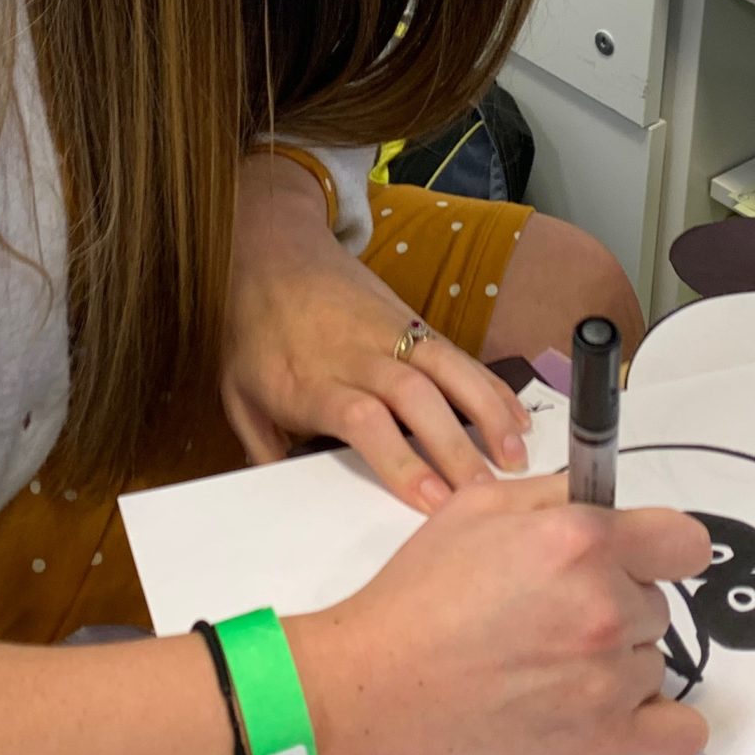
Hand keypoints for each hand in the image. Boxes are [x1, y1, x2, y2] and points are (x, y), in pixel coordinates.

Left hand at [222, 155, 528, 510]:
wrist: (272, 252)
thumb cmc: (254, 330)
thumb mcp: (236, 392)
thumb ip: (261, 448)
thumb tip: (279, 501)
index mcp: (311, 380)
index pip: (361, 418)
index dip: (399, 457)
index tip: (430, 500)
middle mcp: (358, 355)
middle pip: (414, 397)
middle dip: (454, 446)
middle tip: (484, 494)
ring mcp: (392, 333)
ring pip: (448, 368)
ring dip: (487, 413)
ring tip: (516, 458)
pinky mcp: (414, 321)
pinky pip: (459, 354)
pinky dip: (491, 385)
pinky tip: (518, 416)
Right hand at [289, 475, 712, 754]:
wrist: (372, 690)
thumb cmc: (414, 598)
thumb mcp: (473, 509)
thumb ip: (552, 494)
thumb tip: (601, 501)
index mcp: (578, 541)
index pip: (685, 541)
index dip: (659, 547)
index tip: (635, 557)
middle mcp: (603, 606)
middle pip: (658, 603)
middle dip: (617, 603)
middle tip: (551, 614)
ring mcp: (607, 680)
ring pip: (655, 662)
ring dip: (618, 662)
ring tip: (549, 664)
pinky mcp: (602, 743)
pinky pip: (681, 733)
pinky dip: (657, 723)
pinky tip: (613, 710)